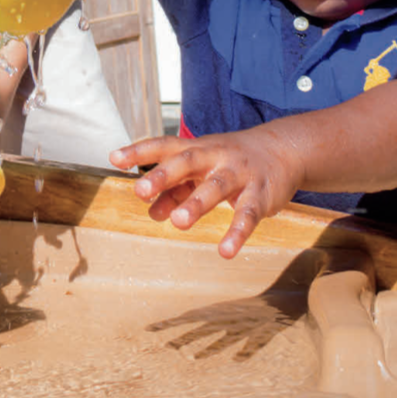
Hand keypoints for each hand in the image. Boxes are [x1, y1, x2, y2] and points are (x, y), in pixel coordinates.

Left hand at [109, 129, 303, 258]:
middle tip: (140, 191)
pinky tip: (225, 251)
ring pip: (216, 187)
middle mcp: (215, 156)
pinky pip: (248, 214)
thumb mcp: (201, 169)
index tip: (114, 158)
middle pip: (187, 162)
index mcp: (197, 148)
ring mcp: (239, 173)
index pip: (164, 145)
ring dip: (196, 203)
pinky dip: (237, 233)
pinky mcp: (261, 194)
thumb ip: (175, 188)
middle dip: (163, 176)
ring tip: (177, 222)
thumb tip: (150, 211)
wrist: (283, 150)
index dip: (139, 152)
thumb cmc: (230, 160)